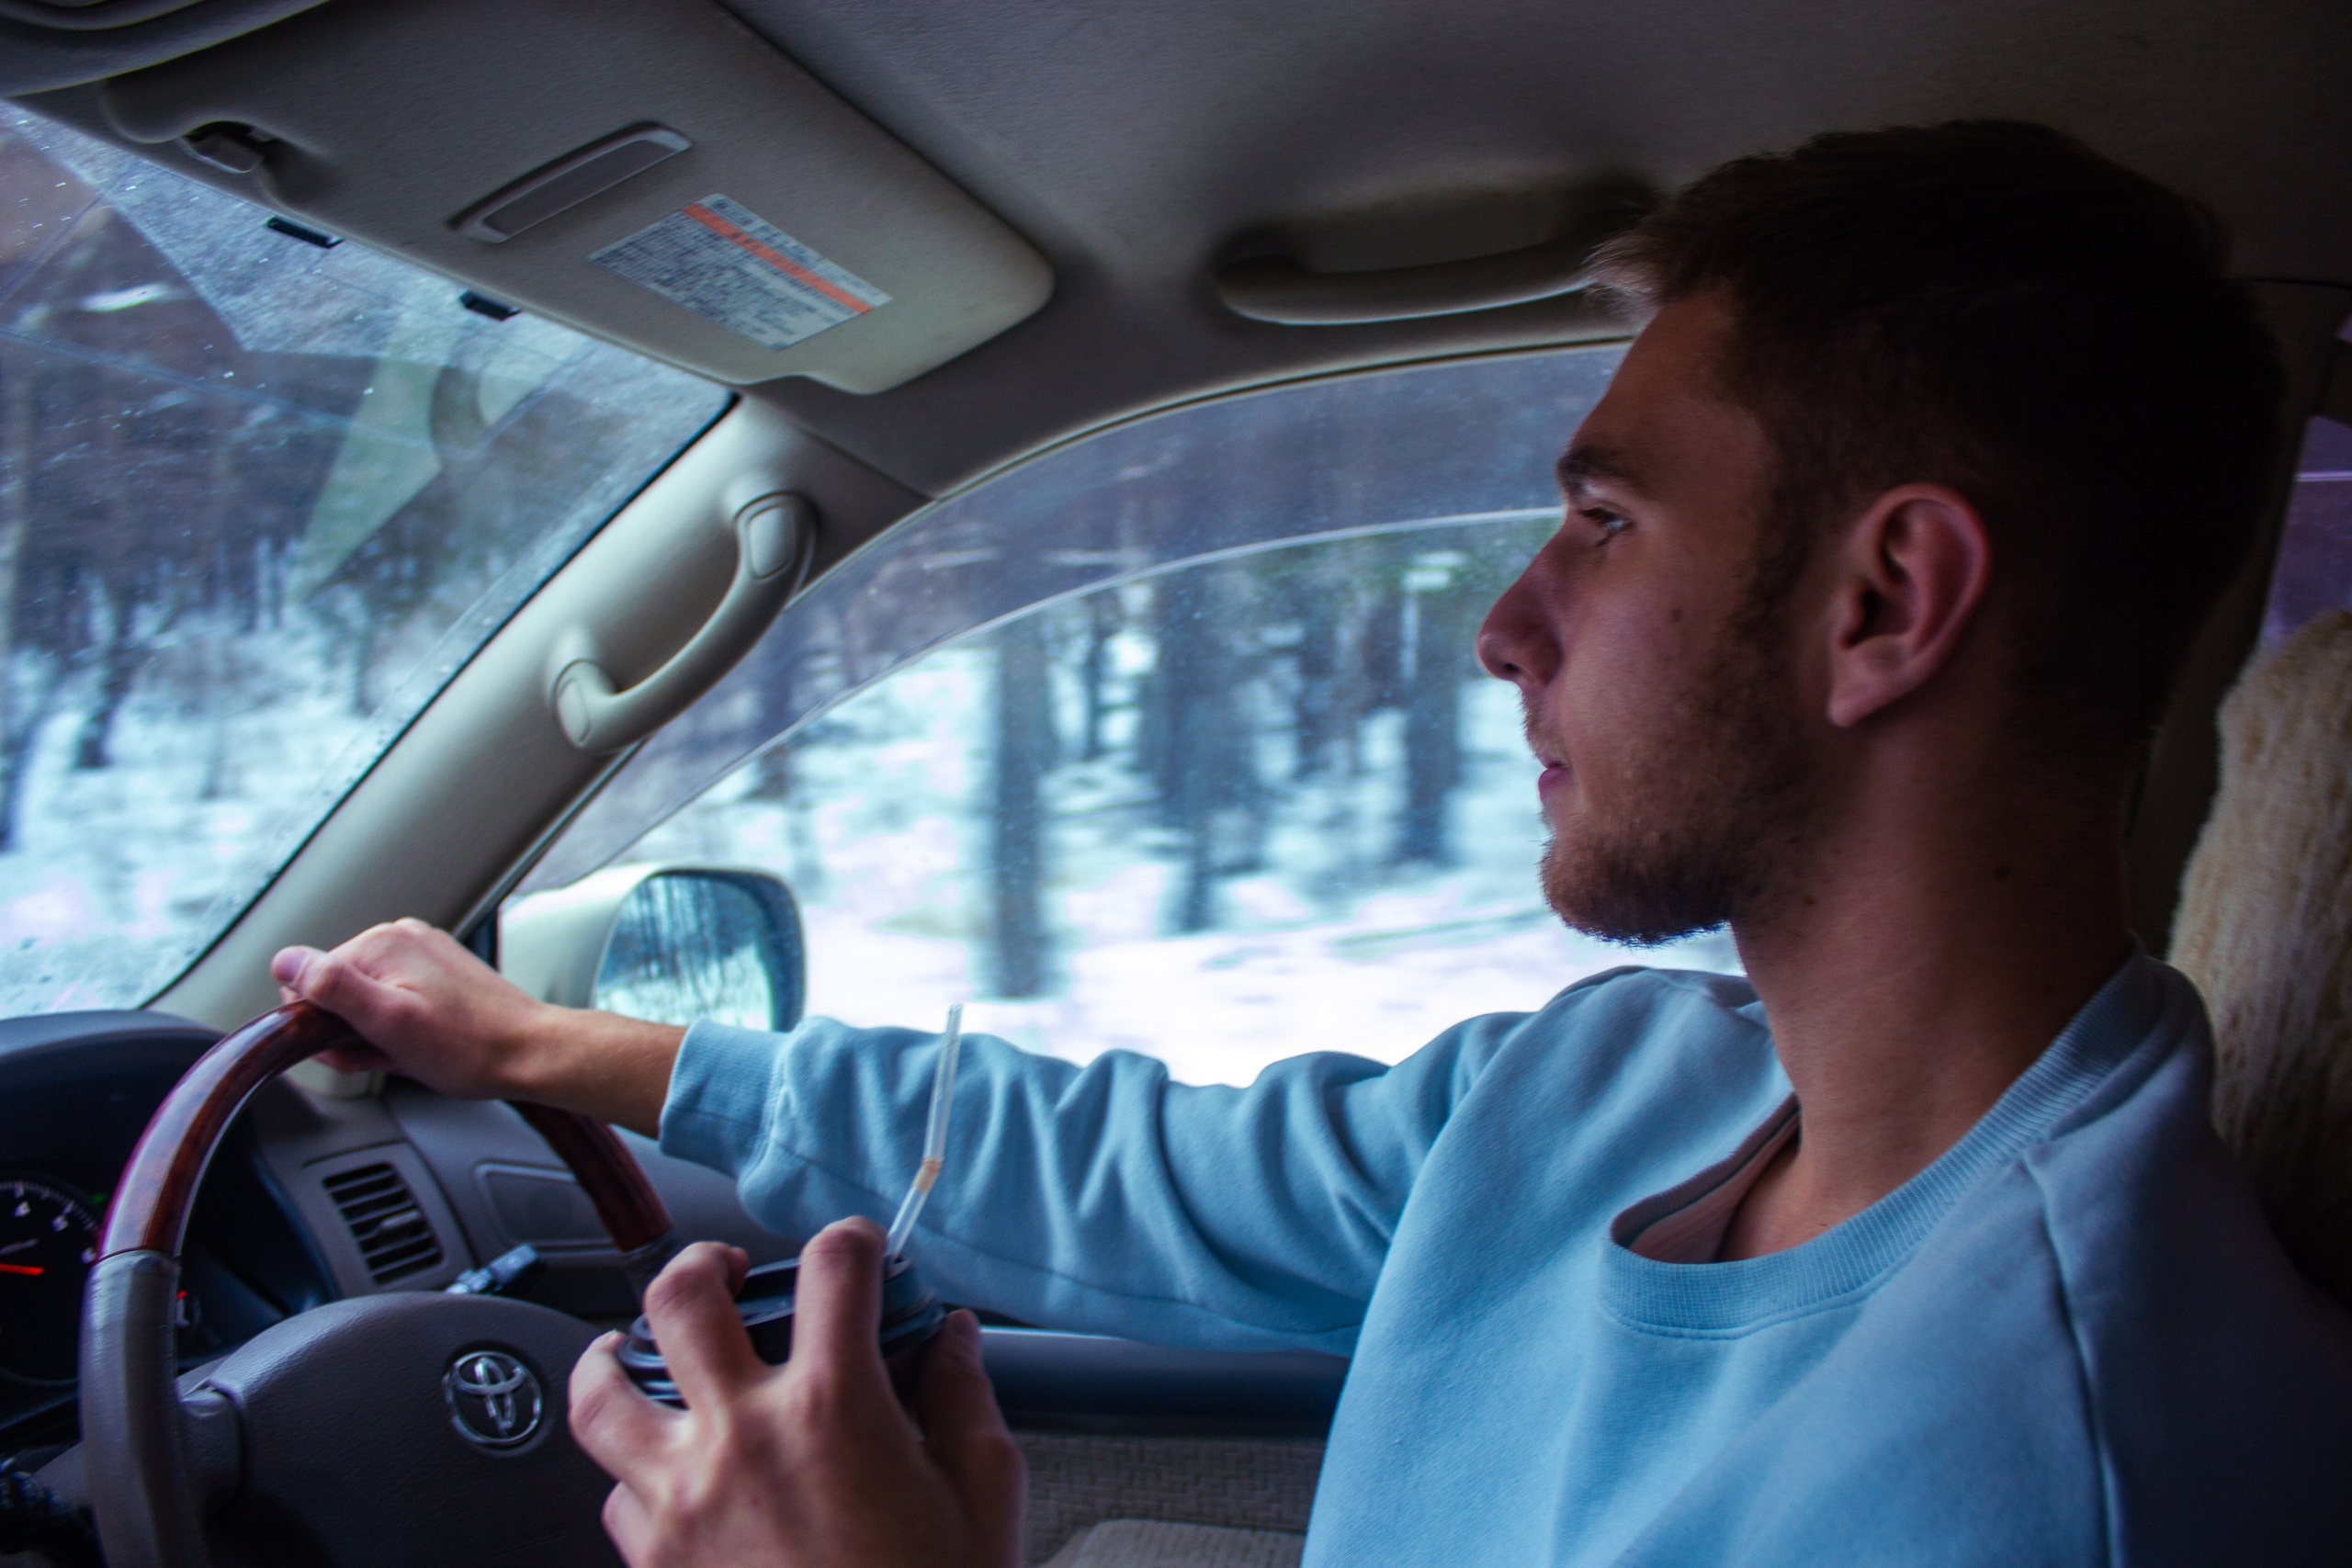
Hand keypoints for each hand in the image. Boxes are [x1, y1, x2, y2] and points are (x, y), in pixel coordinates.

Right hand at [270, 918, 681, 1131]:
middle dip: (349, 1030)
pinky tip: (419, 1046)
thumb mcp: (388, 1022)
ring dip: (374, 1033)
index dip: (320, 1025)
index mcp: (380, 943)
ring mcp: (422, 953)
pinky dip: (397, 1027)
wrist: (530, 1053)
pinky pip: (395, 1000)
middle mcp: (400, 937)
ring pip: (365, 999)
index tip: (351, 1047)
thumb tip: (284, 961)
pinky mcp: (439, 972)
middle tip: (385, 1053)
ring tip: (409, 1051)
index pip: (307, 981)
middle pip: (337, 990)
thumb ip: (332, 987)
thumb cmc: (468, 1047)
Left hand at [568, 1223, 1024, 1567]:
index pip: (830, 1269)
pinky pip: (613, 1495)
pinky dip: (635, 1471)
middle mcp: (740, 1438)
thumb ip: (963, 1397)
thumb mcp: (982, 1493)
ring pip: (600, 1395)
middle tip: (729, 1272)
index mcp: (831, 1408)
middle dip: (704, 1262)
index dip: (852, 1240)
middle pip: (678, 1299)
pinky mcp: (654, 1564)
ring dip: (615, 1356)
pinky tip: (669, 1472)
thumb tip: (951, 1339)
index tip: (859, 1251)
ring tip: (636, 1349)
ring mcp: (682, 1501)